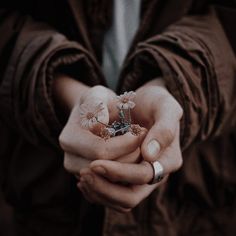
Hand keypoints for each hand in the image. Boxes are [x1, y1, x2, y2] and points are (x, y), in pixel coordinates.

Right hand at [59, 84, 146, 174]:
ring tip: (140, 148)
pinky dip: (127, 174)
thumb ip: (97, 103)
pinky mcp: (91, 180)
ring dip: (131, 166)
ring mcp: (80, 172)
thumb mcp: (97, 95)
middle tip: (144, 142)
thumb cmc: (97, 102)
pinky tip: (135, 157)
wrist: (91, 115)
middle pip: (106, 170)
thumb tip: (102, 124)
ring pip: (111, 180)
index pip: (101, 150)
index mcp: (70, 139)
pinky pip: (112, 185)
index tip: (142, 132)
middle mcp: (70, 159)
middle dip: (131, 156)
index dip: (126, 144)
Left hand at [78, 78, 182, 210]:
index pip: (142, 175)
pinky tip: (84, 179)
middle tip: (84, 173)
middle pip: (129, 197)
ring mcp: (141, 178)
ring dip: (99, 192)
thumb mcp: (164, 105)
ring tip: (82, 177)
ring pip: (119, 201)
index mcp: (169, 159)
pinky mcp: (128, 179)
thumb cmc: (154, 102)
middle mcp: (156, 173)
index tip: (95, 163)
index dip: (118, 172)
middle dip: (105, 186)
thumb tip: (149, 155)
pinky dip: (97, 192)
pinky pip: (112, 197)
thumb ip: (164, 128)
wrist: (145, 105)